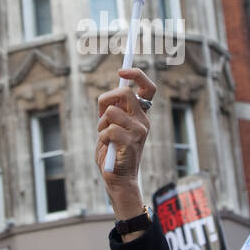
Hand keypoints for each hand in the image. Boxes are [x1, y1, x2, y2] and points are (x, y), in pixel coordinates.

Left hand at [96, 68, 154, 219]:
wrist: (119, 179)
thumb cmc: (112, 153)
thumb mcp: (113, 127)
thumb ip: (113, 111)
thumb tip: (109, 96)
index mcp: (141, 116)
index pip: (148, 88)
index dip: (137, 75)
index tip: (122, 70)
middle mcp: (143, 121)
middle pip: (124, 92)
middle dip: (105, 98)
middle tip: (101, 112)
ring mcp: (139, 131)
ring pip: (112, 111)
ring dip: (101, 124)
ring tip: (105, 137)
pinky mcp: (130, 142)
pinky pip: (108, 128)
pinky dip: (102, 137)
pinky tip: (108, 147)